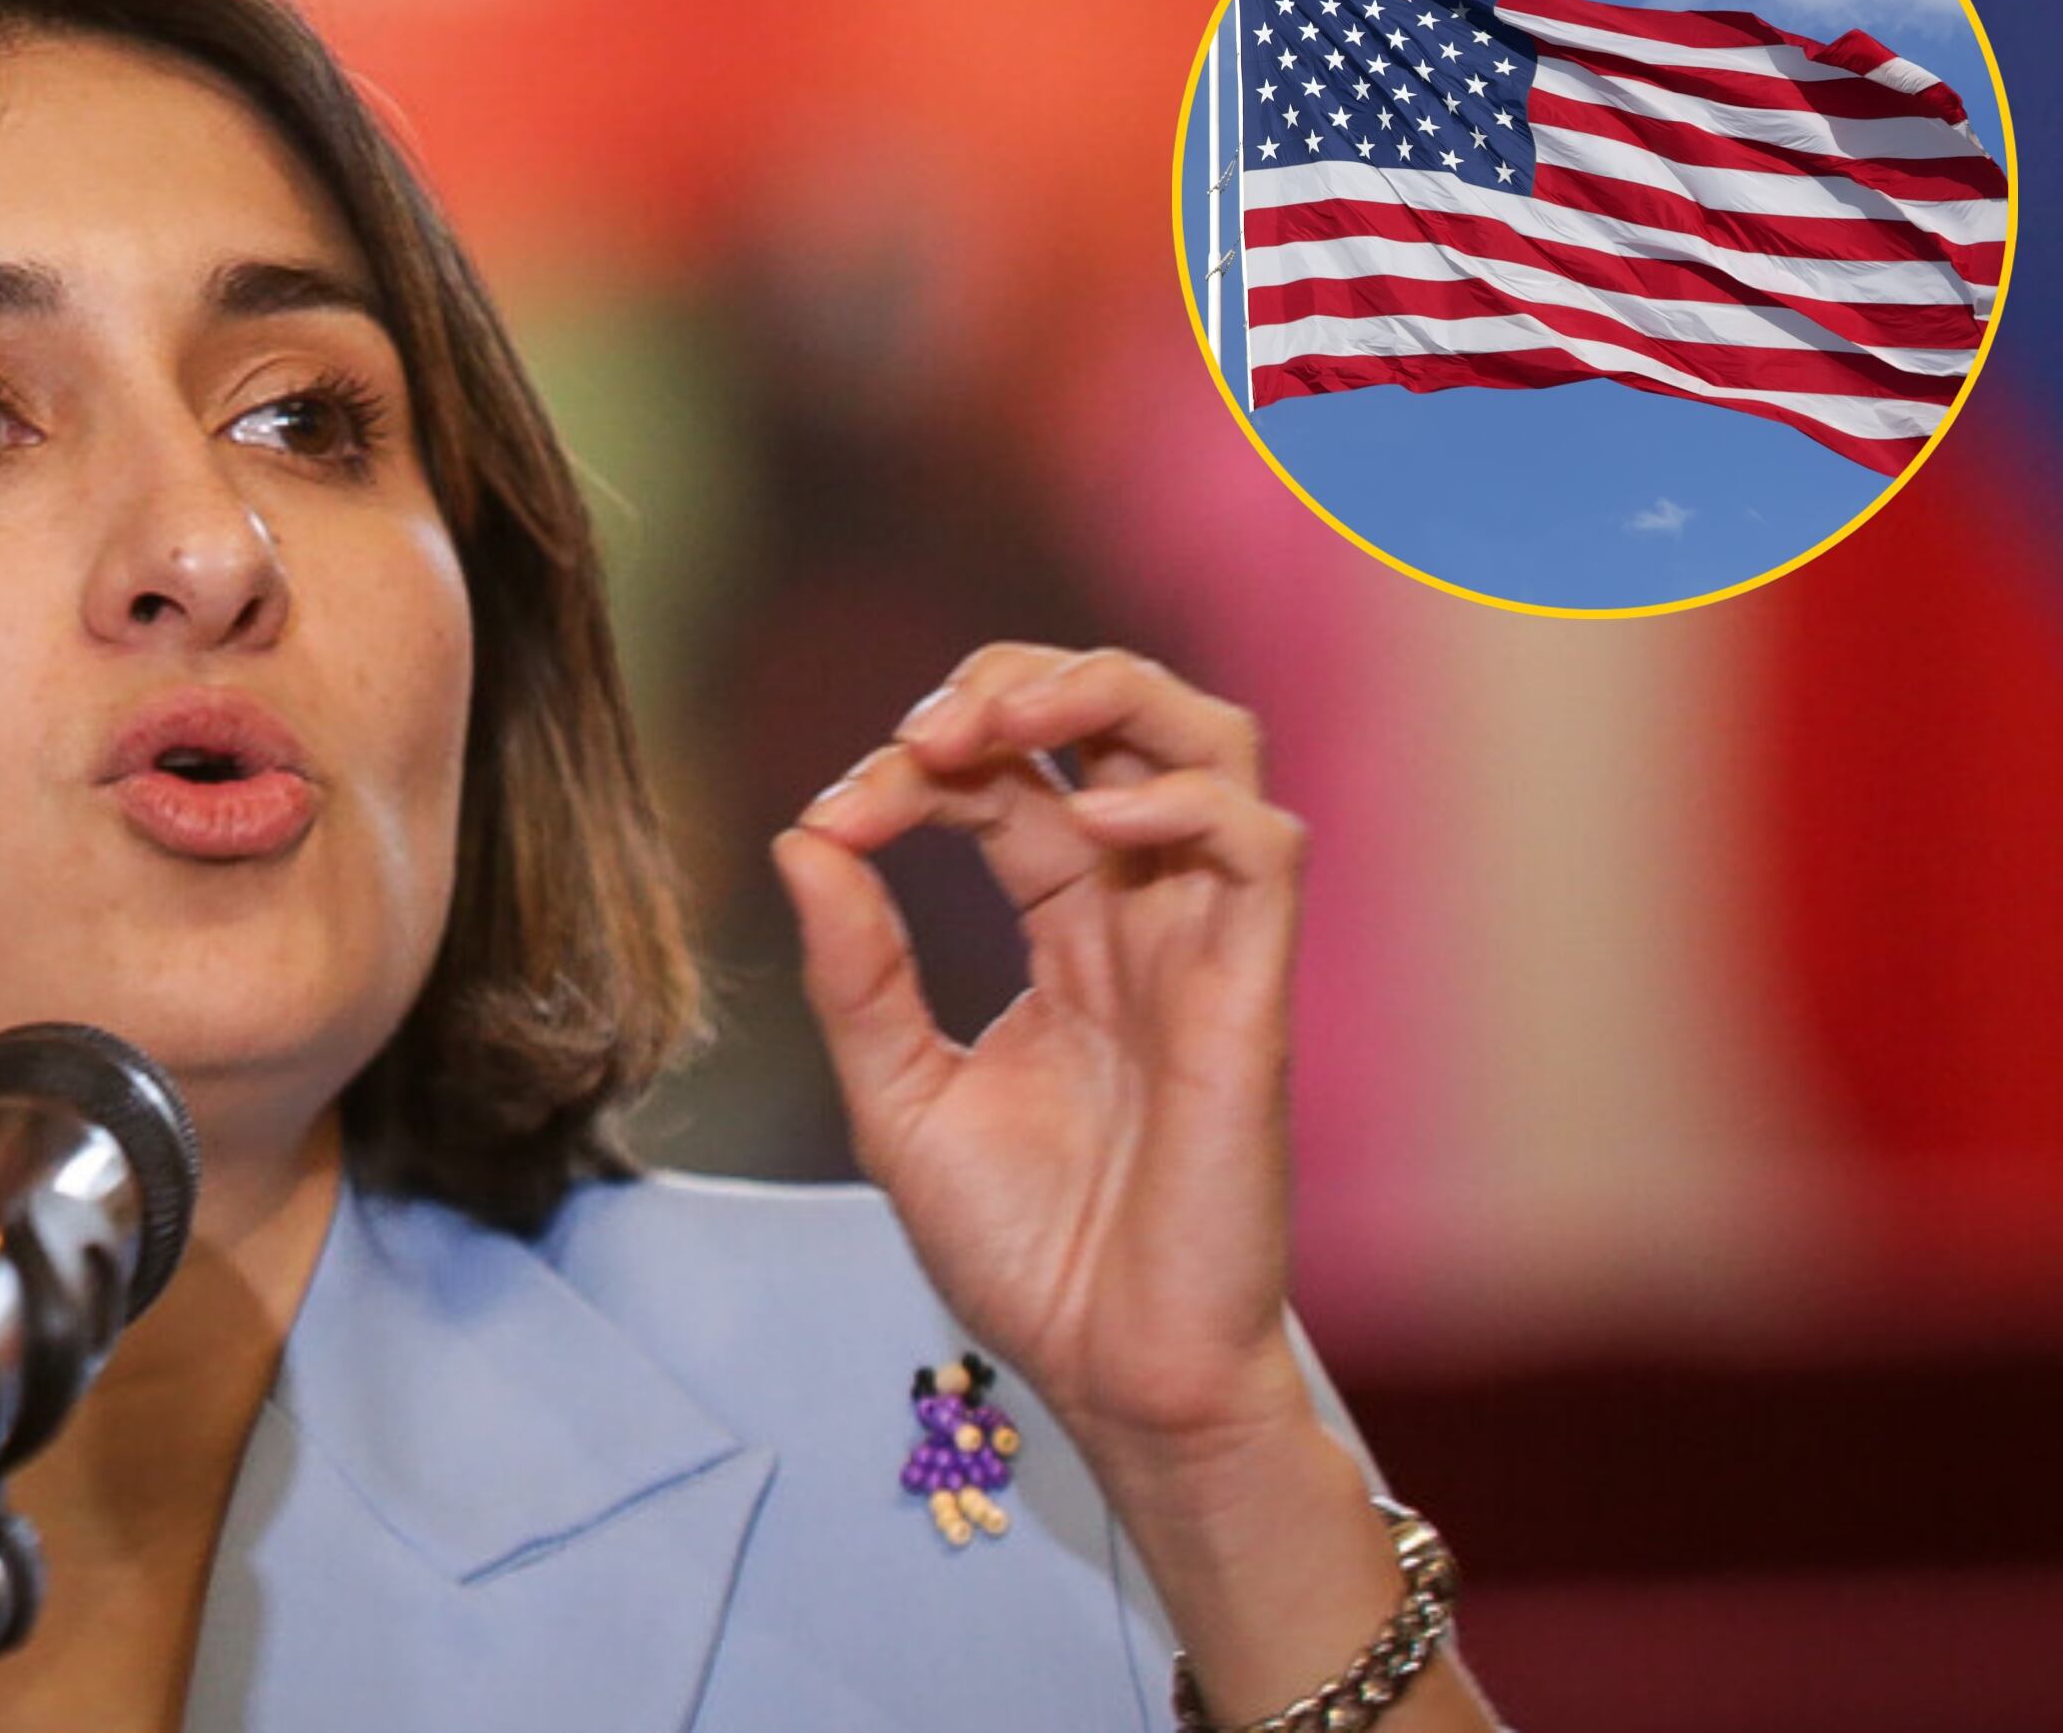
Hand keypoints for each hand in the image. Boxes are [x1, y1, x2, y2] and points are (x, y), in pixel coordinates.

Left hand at [772, 643, 1309, 1460]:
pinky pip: (1260, 843)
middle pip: (1115, 717)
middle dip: (1012, 686)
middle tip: (922, 732)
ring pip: (1209, 739)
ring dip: (1104, 693)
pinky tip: (1089, 825)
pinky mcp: (1252, 991)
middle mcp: (1142, 913)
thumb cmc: (1028, 1257)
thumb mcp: (899, 1097)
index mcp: (1066, 929)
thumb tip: (803, 838)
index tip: (833, 823)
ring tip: (1002, 721)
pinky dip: (1179, 801)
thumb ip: (857, 972)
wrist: (1112, 1377)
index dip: (915, 765)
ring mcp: (1204, 943)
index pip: (1004, 781)